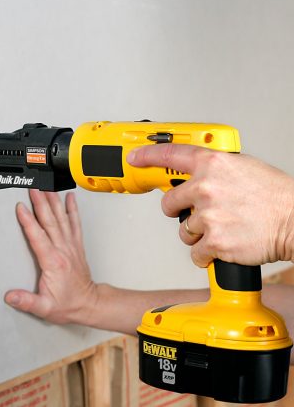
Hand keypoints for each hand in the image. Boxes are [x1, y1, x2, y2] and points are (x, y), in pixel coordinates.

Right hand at [4, 190, 97, 325]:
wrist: (89, 305)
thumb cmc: (68, 305)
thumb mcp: (45, 308)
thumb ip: (27, 301)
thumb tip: (11, 296)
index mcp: (53, 262)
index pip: (38, 236)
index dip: (28, 221)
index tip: (21, 208)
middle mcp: (63, 250)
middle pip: (50, 221)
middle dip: (40, 202)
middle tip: (33, 188)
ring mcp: (71, 246)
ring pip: (62, 218)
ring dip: (54, 201)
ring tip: (47, 187)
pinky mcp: (76, 246)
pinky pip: (75, 223)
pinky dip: (73, 209)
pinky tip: (70, 199)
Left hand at [128, 144, 293, 266]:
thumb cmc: (274, 196)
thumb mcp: (243, 167)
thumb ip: (214, 168)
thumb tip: (193, 173)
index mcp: (212, 164)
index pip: (169, 154)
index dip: (147, 156)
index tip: (134, 158)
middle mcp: (206, 187)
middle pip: (169, 202)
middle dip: (179, 210)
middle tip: (198, 212)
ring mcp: (208, 215)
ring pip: (183, 230)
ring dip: (198, 233)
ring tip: (224, 227)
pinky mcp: (213, 241)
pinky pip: (195, 252)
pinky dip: (207, 254)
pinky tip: (225, 245)